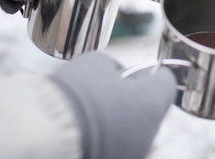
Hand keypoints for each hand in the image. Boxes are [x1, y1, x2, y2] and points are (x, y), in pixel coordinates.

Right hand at [50, 52, 175, 158]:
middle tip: (105, 92)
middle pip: (150, 109)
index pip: (166, 82)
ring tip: (90, 114)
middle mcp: (149, 133)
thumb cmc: (74, 94)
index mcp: (151, 102)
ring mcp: (134, 153)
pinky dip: (107, 139)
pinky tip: (85, 131)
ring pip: (134, 131)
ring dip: (120, 121)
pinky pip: (119, 146)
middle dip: (133, 99)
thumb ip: (115, 67)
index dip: (150, 74)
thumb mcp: (96, 63)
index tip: (134, 73)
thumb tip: (116, 75)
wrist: (48, 132)